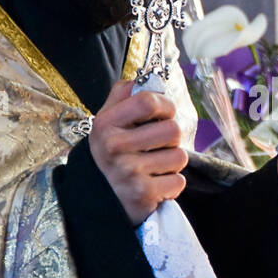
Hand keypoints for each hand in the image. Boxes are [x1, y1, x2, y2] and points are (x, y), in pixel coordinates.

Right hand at [88, 79, 187, 225]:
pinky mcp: (144, 195)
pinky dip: (171, 184)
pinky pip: (179, 181)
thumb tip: (151, 78)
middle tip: (156, 146)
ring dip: (171, 162)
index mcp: (106, 124)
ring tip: (153, 167)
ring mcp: (129, 172)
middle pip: (172, 129)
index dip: (165, 105)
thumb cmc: (110, 154)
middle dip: (171, 139)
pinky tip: (154, 184)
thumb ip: (125, 95)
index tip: (163, 114)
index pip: (149, 101)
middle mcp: (114, 147)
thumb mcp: (107, 121)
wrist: (97, 199)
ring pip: (180, 157)